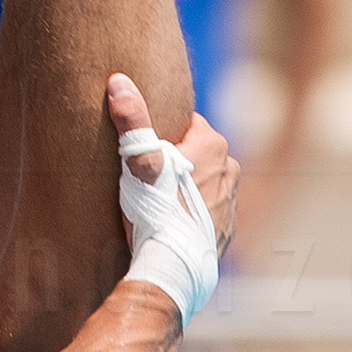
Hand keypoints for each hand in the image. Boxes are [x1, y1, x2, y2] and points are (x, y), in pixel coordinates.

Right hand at [106, 75, 239, 260]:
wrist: (172, 269)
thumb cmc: (156, 212)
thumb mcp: (139, 163)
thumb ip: (132, 121)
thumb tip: (119, 82)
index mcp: (213, 144)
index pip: (184, 123)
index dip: (161, 136)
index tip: (144, 152)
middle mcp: (230, 168)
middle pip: (194, 152)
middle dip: (173, 161)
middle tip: (146, 179)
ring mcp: (232, 199)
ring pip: (202, 180)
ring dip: (183, 186)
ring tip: (156, 203)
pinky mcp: (227, 227)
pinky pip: (206, 209)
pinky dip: (191, 212)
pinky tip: (170, 223)